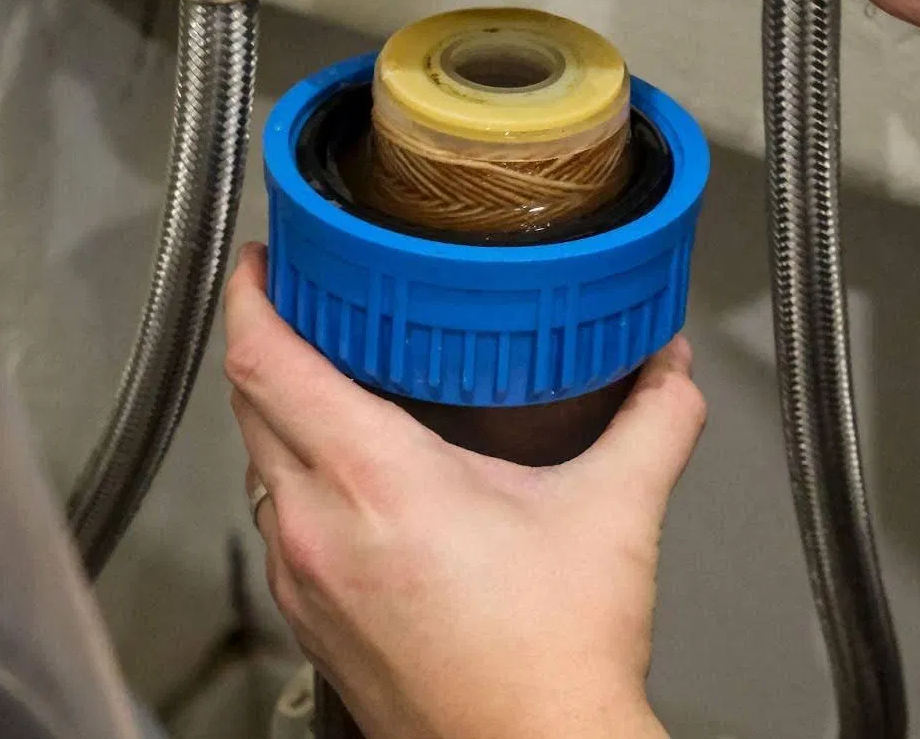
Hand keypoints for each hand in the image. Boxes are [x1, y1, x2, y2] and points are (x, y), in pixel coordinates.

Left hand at [224, 243, 705, 738]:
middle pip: (249, 402)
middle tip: (308, 296)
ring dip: (280, 409)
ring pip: (259, 464)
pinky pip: (278, 519)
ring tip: (332, 374)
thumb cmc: (553, 661)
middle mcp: (317, 528)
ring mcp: (304, 579)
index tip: (268, 258)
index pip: (267, 361)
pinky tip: (354, 472)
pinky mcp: (312, 619)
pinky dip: (297, 473)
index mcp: (374, 482)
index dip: (254, 294)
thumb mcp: (617, 513)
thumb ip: (655, 420)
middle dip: (268, 337)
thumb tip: (669, 366)